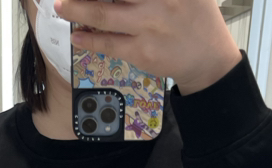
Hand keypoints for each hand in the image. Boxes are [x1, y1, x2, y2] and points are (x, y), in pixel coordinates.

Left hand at [53, 0, 241, 93]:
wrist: (209, 58)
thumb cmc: (193, 15)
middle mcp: (160, 0)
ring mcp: (150, 26)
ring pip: (103, 14)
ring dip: (77, 8)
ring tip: (61, 5)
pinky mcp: (143, 52)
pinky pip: (109, 43)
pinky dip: (89, 39)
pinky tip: (77, 34)